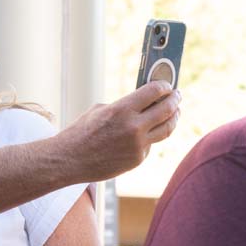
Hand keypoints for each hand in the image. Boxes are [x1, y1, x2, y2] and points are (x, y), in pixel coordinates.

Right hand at [58, 81, 180, 181]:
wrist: (69, 160)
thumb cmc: (80, 132)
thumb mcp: (100, 110)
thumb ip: (124, 106)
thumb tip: (144, 102)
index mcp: (122, 109)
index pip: (155, 91)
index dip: (164, 86)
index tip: (167, 86)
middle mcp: (134, 127)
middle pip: (167, 109)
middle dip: (175, 100)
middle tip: (177, 96)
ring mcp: (138, 145)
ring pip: (167, 128)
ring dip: (174, 117)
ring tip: (175, 112)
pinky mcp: (137, 159)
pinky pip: (150, 144)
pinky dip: (150, 136)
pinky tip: (147, 133)